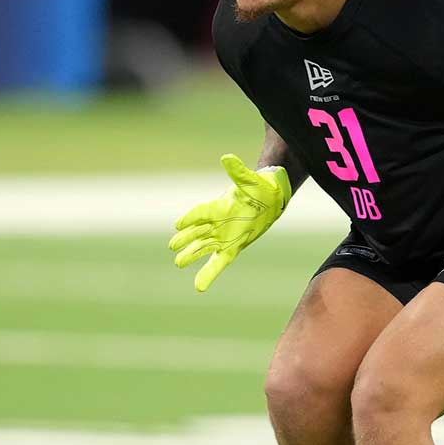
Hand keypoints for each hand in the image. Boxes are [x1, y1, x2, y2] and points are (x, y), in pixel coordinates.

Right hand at [168, 154, 291, 292]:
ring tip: (179, 263)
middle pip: (197, 232)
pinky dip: (209, 273)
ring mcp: (223, 236)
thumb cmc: (260, 187)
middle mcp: (218, 223)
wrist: (271, 199)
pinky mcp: (232, 247)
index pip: (202, 213)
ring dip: (192, 255)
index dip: (190, 218)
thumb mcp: (251, 180)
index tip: (178, 225)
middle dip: (186, 238)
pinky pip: (218, 262)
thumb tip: (227, 158)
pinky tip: (199, 286)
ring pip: (203, 247)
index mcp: (220, 206)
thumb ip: (238, 172)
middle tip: (172, 245)